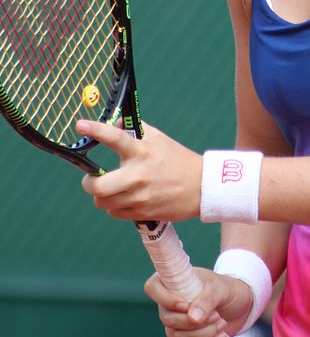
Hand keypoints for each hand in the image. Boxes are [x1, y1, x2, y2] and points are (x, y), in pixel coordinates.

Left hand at [77, 120, 201, 221]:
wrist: (202, 187)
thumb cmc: (177, 159)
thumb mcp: (158, 139)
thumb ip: (135, 130)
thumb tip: (113, 123)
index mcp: (142, 152)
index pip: (114, 138)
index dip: (96, 130)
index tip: (80, 125)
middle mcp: (138, 175)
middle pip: (97, 187)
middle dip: (88, 183)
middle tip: (91, 179)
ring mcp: (140, 196)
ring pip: (103, 202)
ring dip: (102, 196)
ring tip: (111, 189)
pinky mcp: (143, 212)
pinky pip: (115, 213)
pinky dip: (115, 206)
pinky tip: (125, 198)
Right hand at [144, 267, 253, 336]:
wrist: (241, 305)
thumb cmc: (229, 289)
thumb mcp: (221, 288)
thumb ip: (207, 299)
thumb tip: (192, 319)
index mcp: (174, 281)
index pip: (153, 287)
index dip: (165, 299)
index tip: (186, 305)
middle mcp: (170, 302)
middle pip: (167, 318)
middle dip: (194, 323)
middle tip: (217, 316)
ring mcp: (175, 322)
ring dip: (202, 336)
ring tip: (222, 325)